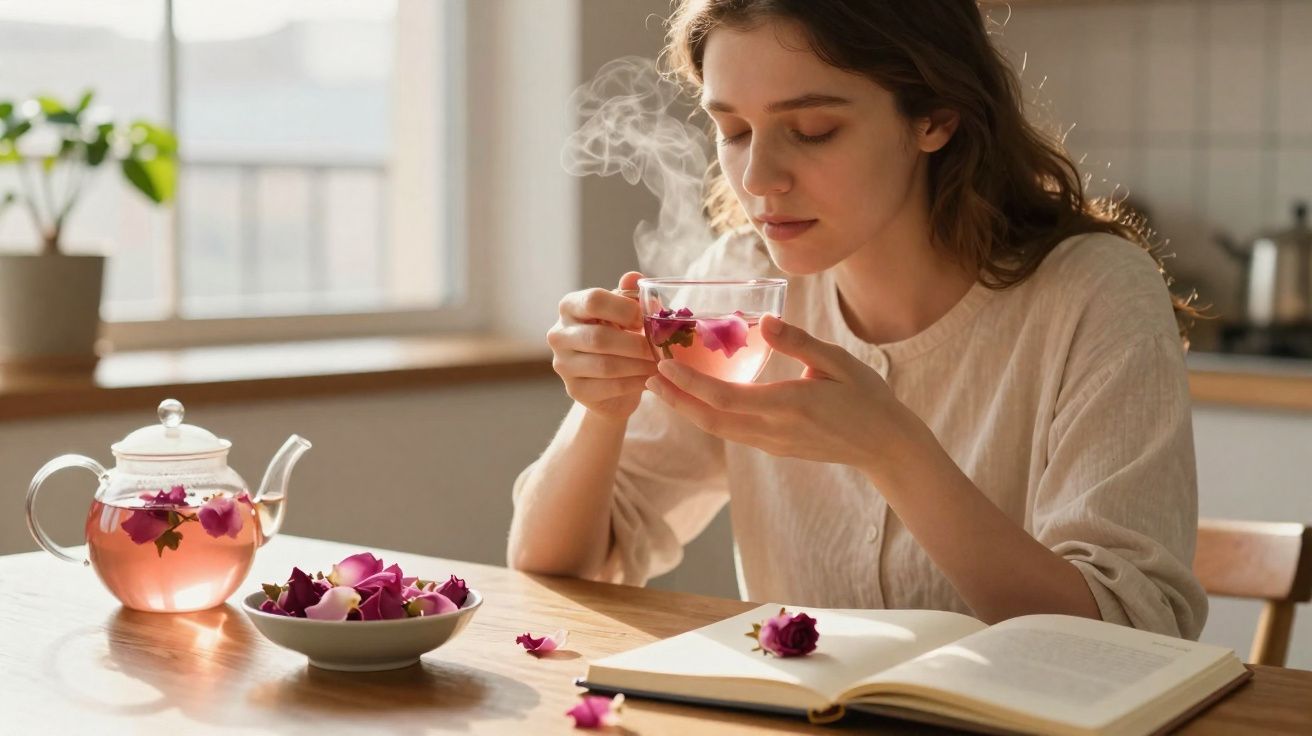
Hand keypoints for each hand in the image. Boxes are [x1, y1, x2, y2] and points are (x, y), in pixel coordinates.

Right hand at [547, 271, 657, 419]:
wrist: (608, 379)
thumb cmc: (618, 335)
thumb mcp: (624, 312)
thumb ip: (629, 295)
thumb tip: (633, 277)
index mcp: (570, 306)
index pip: (594, 300)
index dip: (625, 309)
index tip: (645, 319)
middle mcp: (559, 334)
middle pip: (599, 337)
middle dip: (636, 344)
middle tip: (661, 348)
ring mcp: (563, 364)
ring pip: (606, 366)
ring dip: (639, 365)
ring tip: (660, 364)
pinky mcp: (574, 390)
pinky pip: (609, 387)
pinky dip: (635, 383)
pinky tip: (651, 379)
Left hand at [645, 314, 926, 477]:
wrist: (885, 446)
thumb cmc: (866, 397)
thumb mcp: (838, 362)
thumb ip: (800, 342)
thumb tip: (767, 320)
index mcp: (788, 406)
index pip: (724, 397)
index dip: (689, 383)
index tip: (663, 365)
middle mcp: (774, 430)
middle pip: (710, 419)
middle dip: (675, 400)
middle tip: (647, 378)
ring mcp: (772, 443)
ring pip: (718, 429)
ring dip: (687, 409)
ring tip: (662, 388)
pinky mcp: (775, 447)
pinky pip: (732, 432)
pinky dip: (708, 415)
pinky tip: (696, 400)